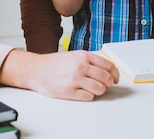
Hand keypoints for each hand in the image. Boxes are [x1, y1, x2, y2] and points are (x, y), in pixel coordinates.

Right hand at [0, 49, 119, 100]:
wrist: (37, 70)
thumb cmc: (55, 63)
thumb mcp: (75, 55)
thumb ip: (90, 61)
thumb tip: (107, 70)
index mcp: (84, 56)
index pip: (108, 65)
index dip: (115, 74)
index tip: (116, 78)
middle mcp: (81, 66)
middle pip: (106, 78)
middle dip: (109, 83)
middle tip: (106, 85)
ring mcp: (75, 79)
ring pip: (99, 89)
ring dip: (100, 91)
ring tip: (94, 89)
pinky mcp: (69, 91)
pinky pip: (88, 97)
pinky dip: (89, 96)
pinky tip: (83, 92)